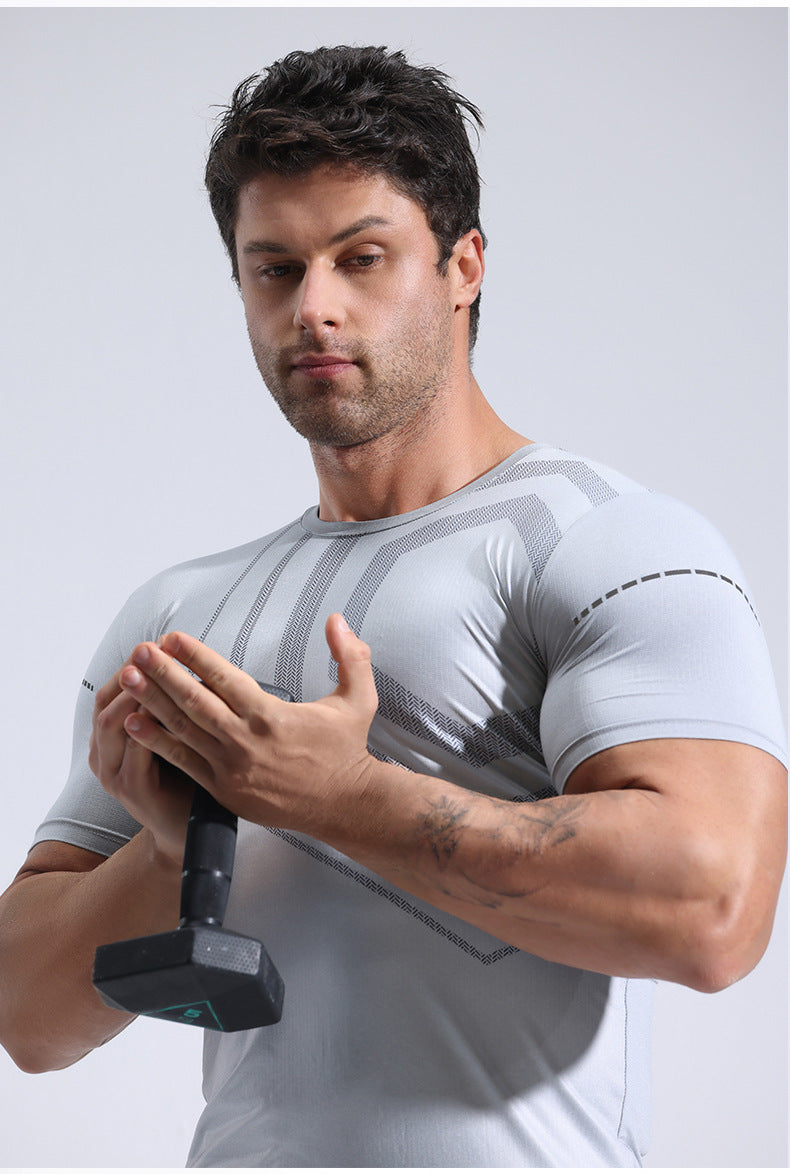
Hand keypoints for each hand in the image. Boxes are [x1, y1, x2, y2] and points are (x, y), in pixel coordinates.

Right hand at [89, 657, 194, 865]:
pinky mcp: (133, 790)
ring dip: (132, 696)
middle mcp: (104, 755)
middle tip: (149, 651)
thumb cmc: (183, 779)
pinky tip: (160, 711)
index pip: (110, 692)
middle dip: (128, 674)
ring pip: (113, 724)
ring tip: (147, 672)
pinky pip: (135, 753)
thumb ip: (167, 706)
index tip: (155, 643)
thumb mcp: (171, 736)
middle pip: (105, 703)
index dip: (131, 666)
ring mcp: (114, 774)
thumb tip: (181, 659)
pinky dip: (146, 730)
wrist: (187, 831)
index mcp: (110, 739)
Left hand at [114, 614, 379, 836]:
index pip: (225, 679)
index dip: (196, 657)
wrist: (344, 805)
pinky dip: (157, 742)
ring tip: (127, 679)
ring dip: (151, 702)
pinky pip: (183, 762)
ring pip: (183, 729)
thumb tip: (338, 620)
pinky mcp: (223, 791)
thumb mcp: (358, 699)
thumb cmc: (346, 751)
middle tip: (139, 651)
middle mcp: (246, 741)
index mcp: (272, 716)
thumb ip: (350, 656)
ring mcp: (231, 768)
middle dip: (162, 674)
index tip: (172, 638)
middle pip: (195, 702)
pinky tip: (133, 723)